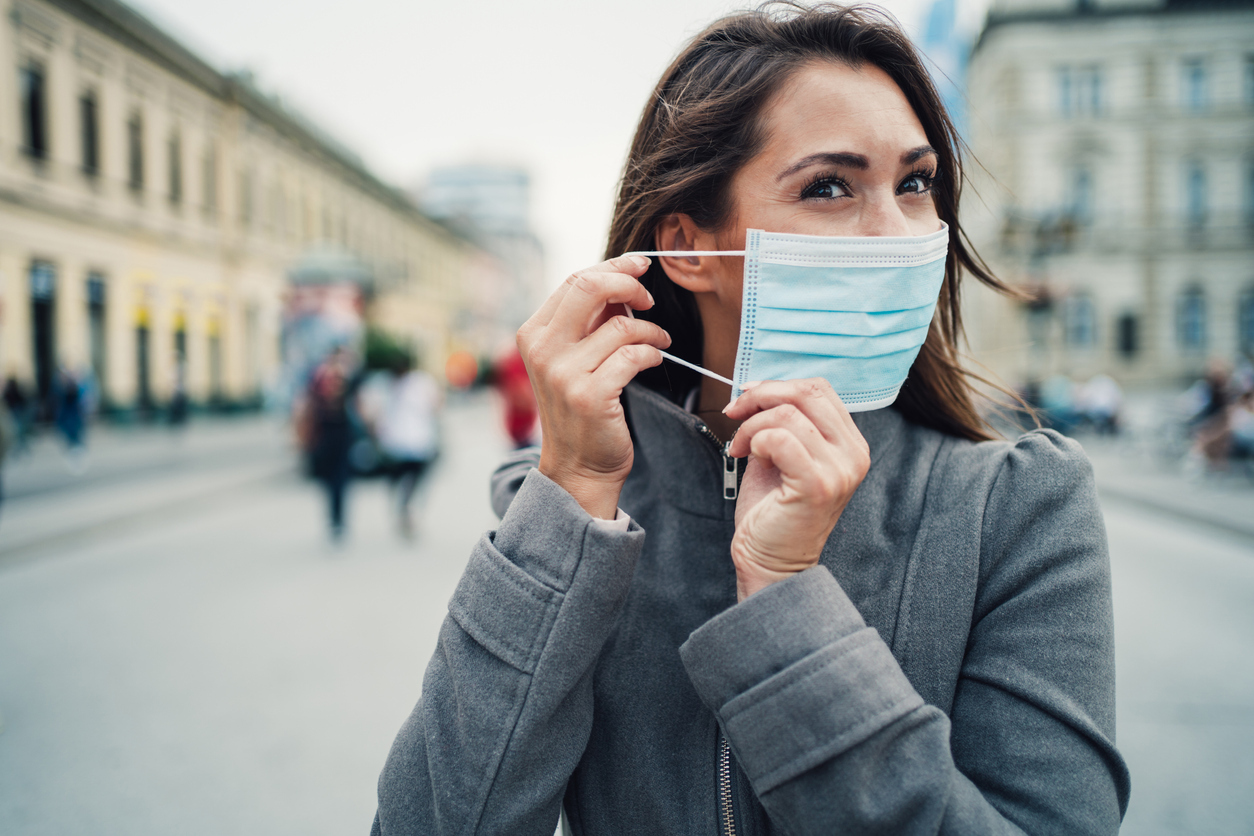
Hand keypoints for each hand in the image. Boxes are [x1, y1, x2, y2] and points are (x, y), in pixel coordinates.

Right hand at [517, 255, 671, 518]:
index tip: (640, 266)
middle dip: (629, 282)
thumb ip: (589, 322)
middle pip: (590, 286)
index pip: (575, 280)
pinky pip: (633, 355)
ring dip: (650, 330)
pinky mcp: (589, 395)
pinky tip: (654, 359)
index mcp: (534, 333)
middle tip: (649, 298)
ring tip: (659, 341)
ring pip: (621, 325)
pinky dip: (652, 353)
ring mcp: (563, 373)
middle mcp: (542, 349)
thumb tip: (625, 284)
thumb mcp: (573, 359)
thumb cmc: (582, 409)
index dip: (613, 267)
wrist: (578, 467)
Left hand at [724, 379, 869, 599]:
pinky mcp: (817, 485)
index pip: (819, 389)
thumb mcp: (782, 455)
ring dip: (751, 425)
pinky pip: (780, 438)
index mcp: (849, 443)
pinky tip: (749, 457)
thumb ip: (783, 421)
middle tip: (734, 414)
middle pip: (807, 392)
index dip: (777, 385)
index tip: (746, 398)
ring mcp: (839, 470)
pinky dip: (756, 440)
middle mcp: (853, 454)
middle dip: (760, 396)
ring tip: (740, 447)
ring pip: (788, 414)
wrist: (771, 561)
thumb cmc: (774, 511)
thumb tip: (758, 389)